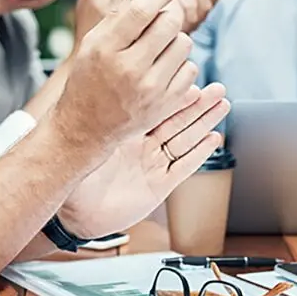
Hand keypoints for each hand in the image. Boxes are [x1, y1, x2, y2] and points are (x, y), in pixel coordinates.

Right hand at [50, 0, 198, 162]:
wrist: (86, 127)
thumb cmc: (88, 79)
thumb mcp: (92, 43)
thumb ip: (119, 16)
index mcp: (106, 49)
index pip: (144, 10)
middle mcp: (130, 68)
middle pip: (169, 23)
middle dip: (170, 13)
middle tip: (162, 17)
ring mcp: (151, 88)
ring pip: (184, 44)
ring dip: (175, 39)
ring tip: (158, 47)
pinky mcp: (166, 104)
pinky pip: (190, 69)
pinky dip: (180, 64)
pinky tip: (163, 68)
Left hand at [58, 84, 230, 237]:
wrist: (75, 214)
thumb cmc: (74, 179)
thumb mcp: (85, 147)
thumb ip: (98, 125)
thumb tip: (97, 91)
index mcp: (125, 134)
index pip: (154, 110)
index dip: (174, 96)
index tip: (191, 81)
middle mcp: (141, 147)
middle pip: (176, 121)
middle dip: (198, 105)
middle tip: (217, 89)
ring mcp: (151, 165)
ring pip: (184, 140)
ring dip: (204, 124)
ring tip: (222, 105)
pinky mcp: (159, 186)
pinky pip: (183, 167)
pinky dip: (199, 153)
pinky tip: (214, 139)